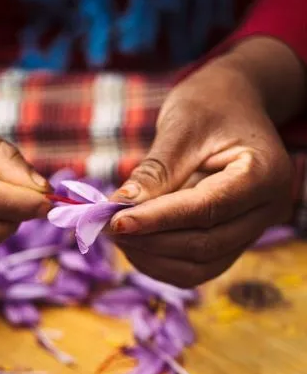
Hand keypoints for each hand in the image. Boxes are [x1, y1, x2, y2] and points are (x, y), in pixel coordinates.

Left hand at [110, 39, 304, 287]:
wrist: (234, 106)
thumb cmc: (210, 106)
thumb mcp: (182, 126)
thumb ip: (156, 171)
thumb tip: (121, 208)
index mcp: (264, 173)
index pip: (206, 209)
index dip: (158, 220)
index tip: (115, 221)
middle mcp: (267, 210)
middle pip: (204, 244)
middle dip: (150, 241)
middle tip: (106, 227)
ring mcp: (253, 232)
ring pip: (200, 266)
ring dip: (152, 258)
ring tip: (117, 234)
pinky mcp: (233, 244)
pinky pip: (196, 268)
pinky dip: (161, 262)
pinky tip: (134, 244)